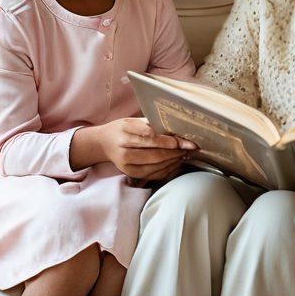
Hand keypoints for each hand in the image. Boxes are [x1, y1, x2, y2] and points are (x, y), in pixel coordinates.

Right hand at [75, 118, 195, 180]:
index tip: (185, 140)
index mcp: (125, 135)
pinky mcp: (132, 174)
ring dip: (173, 161)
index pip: (151, 138)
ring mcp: (127, 166)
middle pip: (155, 154)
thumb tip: (175, 129)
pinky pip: (153, 174)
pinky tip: (176, 162)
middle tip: (190, 147)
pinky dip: (167, 169)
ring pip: (156, 166)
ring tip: (185, 153)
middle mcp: (124, 152)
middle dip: (175, 152)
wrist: (104, 144)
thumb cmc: (122, 129)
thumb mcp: (132, 121)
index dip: (170, 141)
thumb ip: (151, 124)